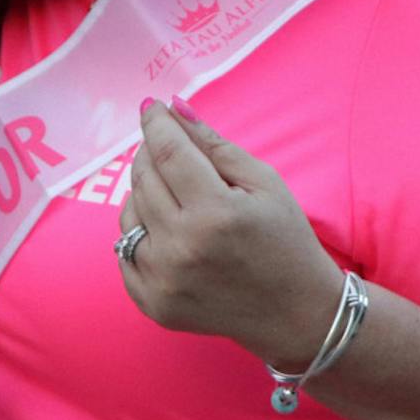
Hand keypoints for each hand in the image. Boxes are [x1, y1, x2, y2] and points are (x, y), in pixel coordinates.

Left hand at [116, 98, 344, 370]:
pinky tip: (165, 227)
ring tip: (173, 192)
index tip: (152, 107)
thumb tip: (174, 107)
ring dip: (143, 193)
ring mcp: (162, 280)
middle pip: (143, 180)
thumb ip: (215, 145)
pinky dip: (139, 232)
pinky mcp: (153, 304)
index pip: (167, 153)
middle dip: (149, 153)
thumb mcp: (264, 183)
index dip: (157, 124)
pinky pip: (125, 252)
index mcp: (215, 213)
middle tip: (165, 146)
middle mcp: (182, 247)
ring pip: (129, 214)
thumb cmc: (285, 240)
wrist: (295, 313)